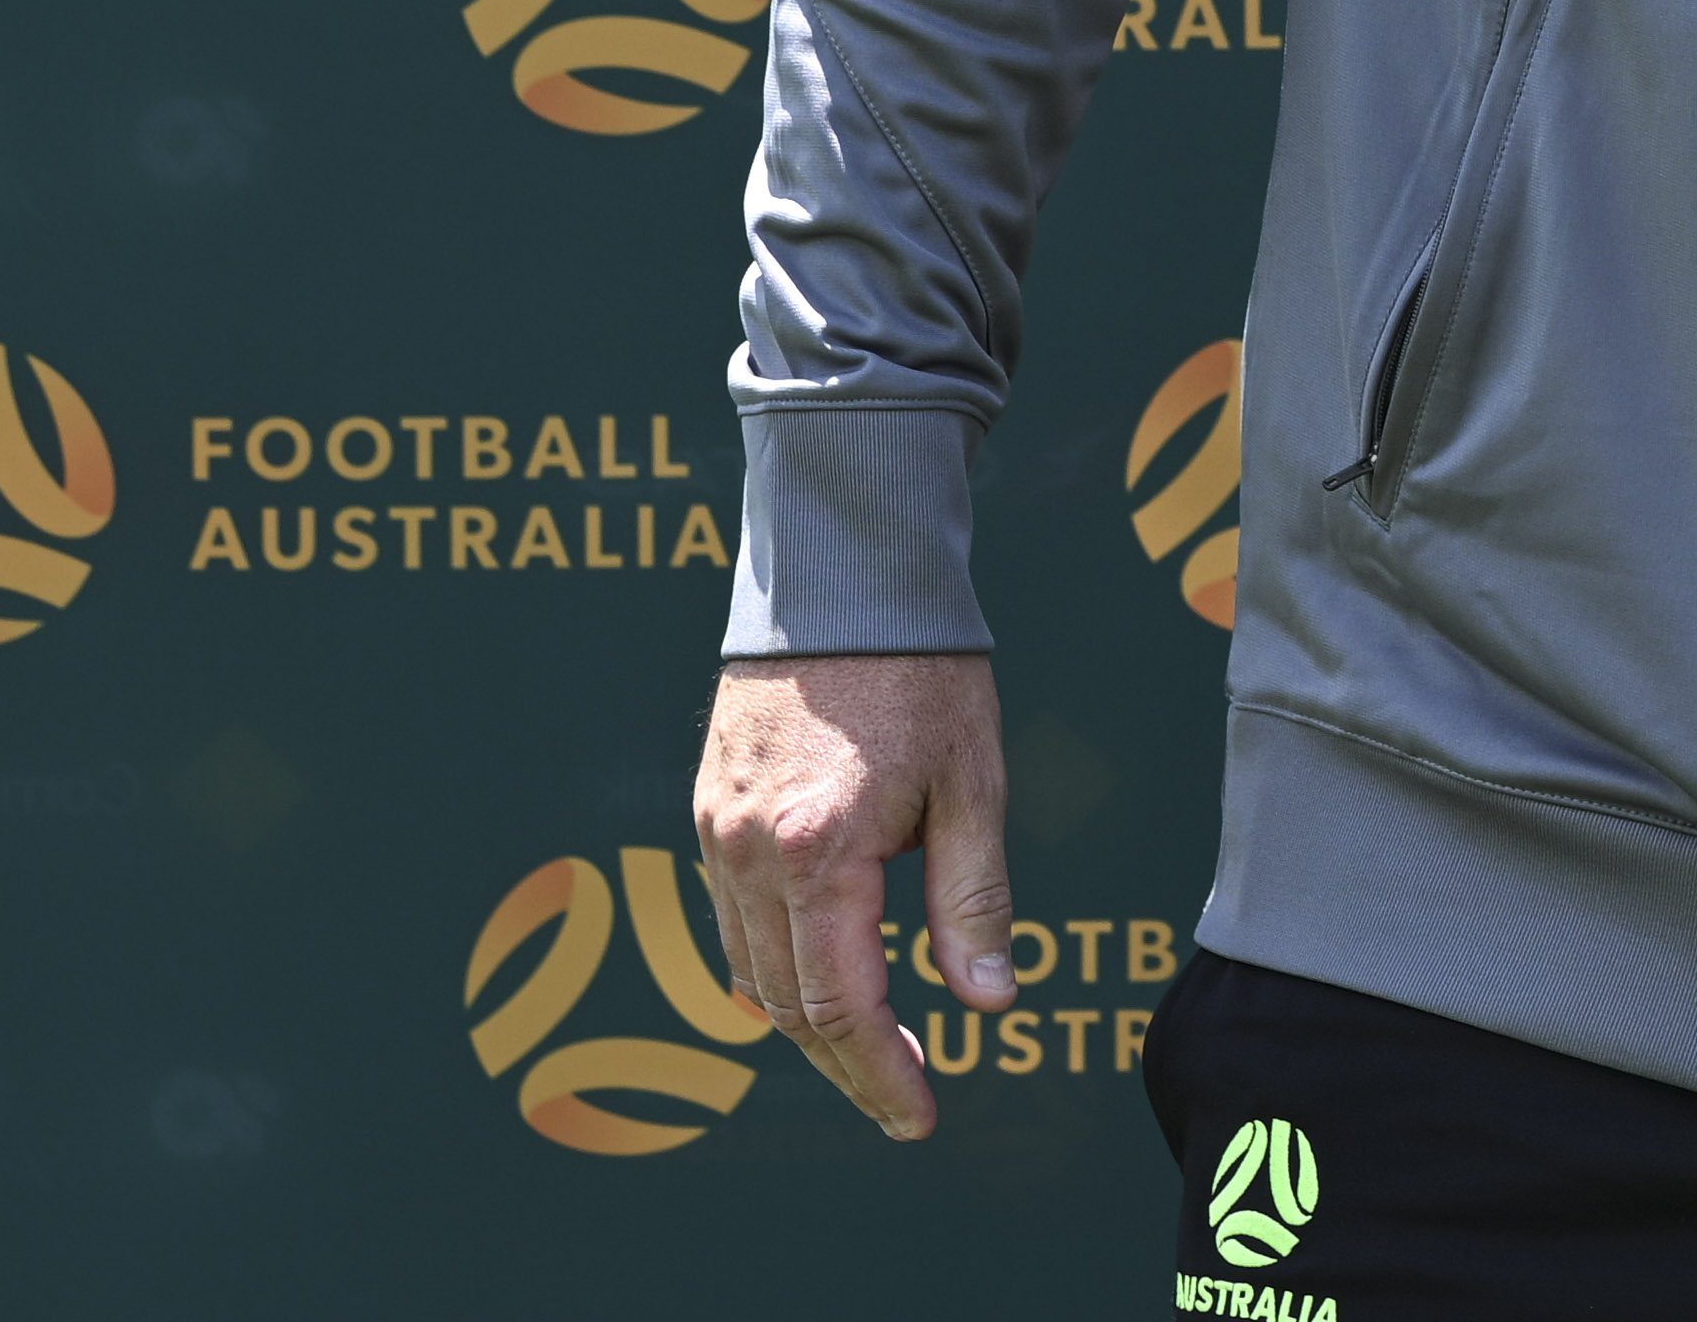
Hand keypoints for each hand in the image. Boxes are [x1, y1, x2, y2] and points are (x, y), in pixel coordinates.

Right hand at [693, 652, 1013, 1138]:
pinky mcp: (707, 810)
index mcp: (819, 852)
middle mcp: (749, 853)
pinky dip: (774, 964)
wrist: (845, 577)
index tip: (918, 1118)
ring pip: (748, 969)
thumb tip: (990, 1004)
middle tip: (905, 1098)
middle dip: (847, 1063)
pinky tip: (827, 972)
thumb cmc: (925, 674)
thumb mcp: (972, 787)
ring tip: (878, 1047)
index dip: (879, 1074)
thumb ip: (973, 901)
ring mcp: (716, 833)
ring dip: (807, 1021)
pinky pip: (730, 919)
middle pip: (787, 1005)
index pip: (840, 1007)